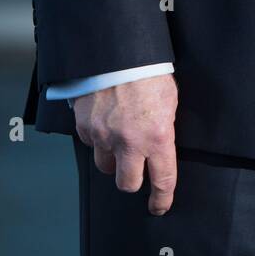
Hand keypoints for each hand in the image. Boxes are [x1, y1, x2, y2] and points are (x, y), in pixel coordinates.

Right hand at [73, 74, 178, 215]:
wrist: (117, 50)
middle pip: (127, 183)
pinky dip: (97, 137)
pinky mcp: (85, 126)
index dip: (161, 199)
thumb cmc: (148, 70)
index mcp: (157, 137)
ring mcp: (104, 136)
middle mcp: (129, 142)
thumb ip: (164, 126)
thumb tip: (161, 142)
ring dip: (112, 158)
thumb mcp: (169, 100)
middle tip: (134, 168)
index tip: (159, 205)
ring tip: (117, 139)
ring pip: (105, 165)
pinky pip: (90, 142)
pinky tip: (104, 120)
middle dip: (132, 179)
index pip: (162, 180)